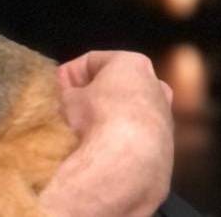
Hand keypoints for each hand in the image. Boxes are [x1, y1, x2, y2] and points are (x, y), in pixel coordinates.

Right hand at [38, 51, 173, 216]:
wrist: (128, 161)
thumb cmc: (98, 117)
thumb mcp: (68, 99)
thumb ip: (67, 91)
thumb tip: (67, 97)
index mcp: (132, 63)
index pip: (92, 61)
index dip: (69, 74)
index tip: (55, 88)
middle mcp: (155, 84)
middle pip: (115, 84)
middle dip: (92, 94)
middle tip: (70, 107)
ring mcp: (164, 115)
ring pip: (128, 110)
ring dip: (107, 116)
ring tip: (83, 129)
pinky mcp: (165, 143)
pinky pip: (135, 133)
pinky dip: (120, 136)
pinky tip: (101, 146)